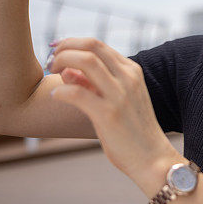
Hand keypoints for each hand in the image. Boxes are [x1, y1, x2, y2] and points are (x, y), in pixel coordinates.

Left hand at [46, 37, 177, 178]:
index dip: (71, 44)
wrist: (152, 159)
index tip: (57, 54)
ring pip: (85, 61)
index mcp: (131, 71)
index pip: (97, 44)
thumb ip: (93, 84)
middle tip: (50, 62)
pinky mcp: (109, 114)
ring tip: (51, 74)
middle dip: (64, 48)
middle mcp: (127, 77)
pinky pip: (77, 93)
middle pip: (91, 45)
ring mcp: (119, 95)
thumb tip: (66, 71)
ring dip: (62, 62)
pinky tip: (56, 97)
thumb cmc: (132, 131)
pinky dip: (61, 91)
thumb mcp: (117, 100)